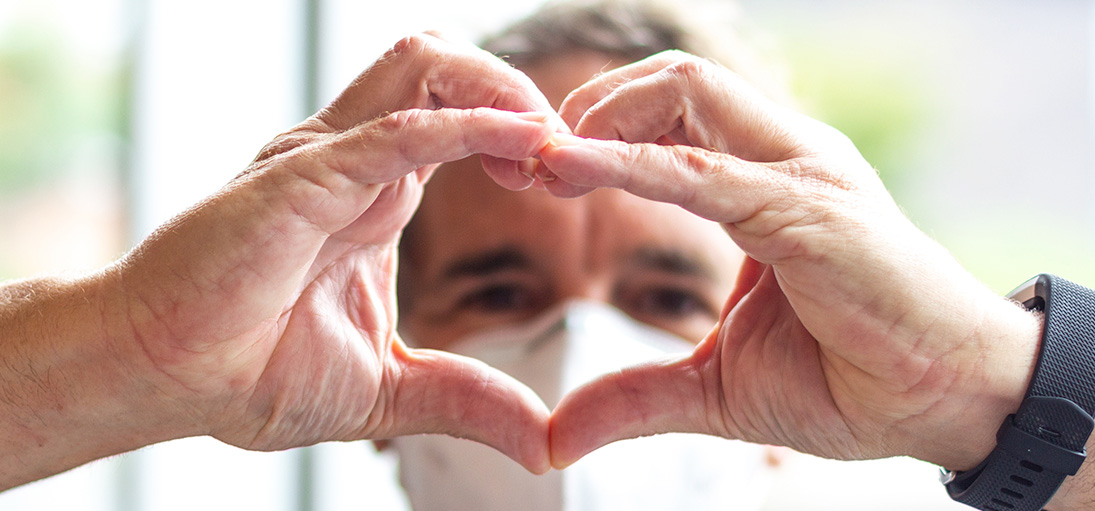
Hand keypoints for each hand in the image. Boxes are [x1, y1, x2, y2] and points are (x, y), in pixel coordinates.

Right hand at [103, 34, 559, 471]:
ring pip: (423, 67)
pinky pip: (395, 131)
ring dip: (500, 91)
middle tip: (568, 154)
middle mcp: (352, 161)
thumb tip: (544, 445)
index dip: (517, 132)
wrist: (161, 379)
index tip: (561, 183)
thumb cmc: (250, 373)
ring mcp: (325, 161)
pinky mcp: (301, 180)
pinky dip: (465, 128)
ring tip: (548, 147)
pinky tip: (520, 147)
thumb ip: (469, 401)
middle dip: (517, 91)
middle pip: (445, 67)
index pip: (456, 115)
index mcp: (374, 195)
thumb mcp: (390, 391)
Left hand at [540, 51, 1041, 471]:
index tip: (531, 172)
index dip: (593, 132)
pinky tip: (571, 166)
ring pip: (688, 94)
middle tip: (524, 157)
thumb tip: (558, 436)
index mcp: (764, 184)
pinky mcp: (810, 212)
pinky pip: (704, 170)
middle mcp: (784, 161)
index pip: (670, 116)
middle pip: (674, 81)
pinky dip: (628, 162)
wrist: (948, 404)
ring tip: (540, 159)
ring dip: (600, 118)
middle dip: (588, 106)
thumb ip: (636, 397)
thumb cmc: (850, 381)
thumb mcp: (717, 388)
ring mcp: (802, 177)